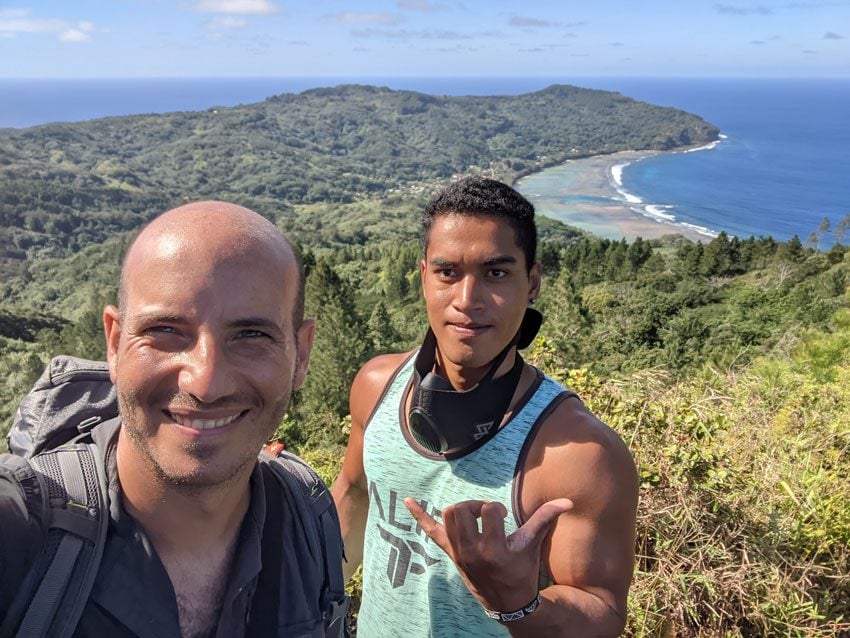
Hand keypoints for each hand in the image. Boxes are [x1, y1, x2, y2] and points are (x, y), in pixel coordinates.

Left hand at [404, 497, 572, 611]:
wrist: (507, 602)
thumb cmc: (521, 571)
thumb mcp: (532, 546)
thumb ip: (545, 520)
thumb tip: (568, 501)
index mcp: (493, 548)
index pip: (488, 510)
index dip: (496, 507)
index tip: (503, 515)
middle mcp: (471, 551)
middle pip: (460, 509)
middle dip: (474, 505)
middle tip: (486, 514)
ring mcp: (458, 553)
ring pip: (447, 516)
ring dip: (460, 510)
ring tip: (473, 516)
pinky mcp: (450, 554)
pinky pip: (430, 532)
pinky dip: (419, 515)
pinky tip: (409, 501)